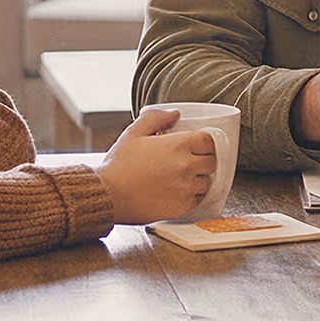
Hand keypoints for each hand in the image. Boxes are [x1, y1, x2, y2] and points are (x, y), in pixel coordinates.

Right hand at [96, 107, 219, 224]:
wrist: (108, 196)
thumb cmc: (118, 166)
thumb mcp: (133, 133)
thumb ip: (155, 118)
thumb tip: (174, 114)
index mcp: (179, 145)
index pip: (208, 141)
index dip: (203, 143)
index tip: (195, 147)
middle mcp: (187, 166)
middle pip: (211, 162)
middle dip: (202, 161)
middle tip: (188, 162)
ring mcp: (186, 188)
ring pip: (206, 182)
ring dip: (197, 179)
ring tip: (179, 179)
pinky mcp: (182, 206)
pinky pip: (196, 199)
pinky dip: (190, 196)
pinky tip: (175, 192)